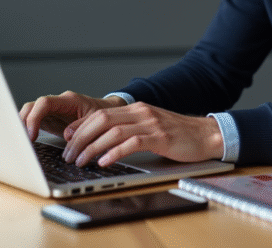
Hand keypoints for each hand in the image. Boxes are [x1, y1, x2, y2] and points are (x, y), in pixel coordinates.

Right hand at [19, 90, 125, 141]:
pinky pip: (33, 122)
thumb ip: (82, 126)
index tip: (31, 135)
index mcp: (69, 101)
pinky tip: (26, 144)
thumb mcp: (97, 120)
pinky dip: (26, 132)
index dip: (35, 117)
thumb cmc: (103, 114)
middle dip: (22, 122)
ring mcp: (52, 111)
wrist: (107, 113)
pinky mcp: (49, 120)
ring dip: (22, 128)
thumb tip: (68, 135)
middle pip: (31, 107)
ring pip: (29, 114)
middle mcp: (57, 104)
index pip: (44, 103)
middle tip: (20, 142)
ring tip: (20, 145)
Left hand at [60, 102, 223, 166]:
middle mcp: (141, 112)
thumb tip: (102, 142)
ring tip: (80, 161)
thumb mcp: (150, 127)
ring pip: (113, 131)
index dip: (80, 125)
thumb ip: (130, 129)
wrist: (205, 134)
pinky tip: (104, 162)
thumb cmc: (177, 134)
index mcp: (137, 109)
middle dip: (80, 137)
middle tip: (69, 154)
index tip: (66, 138)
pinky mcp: (160, 137)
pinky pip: (132, 142)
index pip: (100, 113)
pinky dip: (114, 152)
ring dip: (92, 147)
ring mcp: (151, 123)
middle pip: (101, 119)